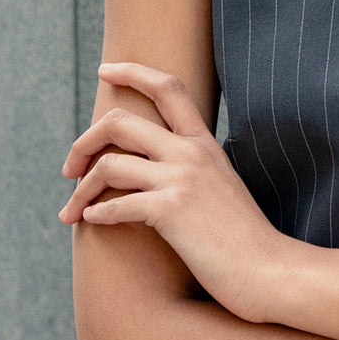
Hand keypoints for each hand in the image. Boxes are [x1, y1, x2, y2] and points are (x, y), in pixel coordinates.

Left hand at [59, 63, 291, 322]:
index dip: (132, 72)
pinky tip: (91, 221)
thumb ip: (193, 166)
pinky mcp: (171, 211)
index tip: (105, 70)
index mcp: (205, 143)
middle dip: (83, 142)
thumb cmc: (244, 236)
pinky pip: (115, 204)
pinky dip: (94, 213)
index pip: (168, 87)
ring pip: (109, 164)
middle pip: (120, 122)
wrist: (268, 269)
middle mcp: (192, 153)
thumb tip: (155, 165)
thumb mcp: (222, 185)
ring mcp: (182, 179)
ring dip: (80, 189)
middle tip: (70, 168)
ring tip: (72, 210)